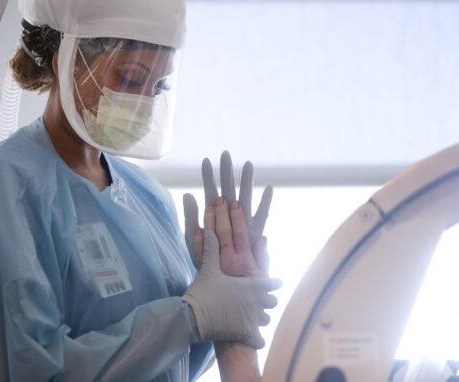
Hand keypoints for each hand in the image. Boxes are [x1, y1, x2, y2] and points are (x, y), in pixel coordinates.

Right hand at [182, 230, 280, 348]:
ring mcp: (253, 319)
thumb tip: (208, 230)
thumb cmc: (202, 291)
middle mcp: (257, 301)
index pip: (272, 283)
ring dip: (261, 318)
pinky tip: (251, 337)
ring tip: (253, 319)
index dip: (275, 283)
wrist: (193, 317)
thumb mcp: (208, 269)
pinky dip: (256, 339)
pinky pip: (260, 339)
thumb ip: (211, 249)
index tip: (277, 283)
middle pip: (272, 302)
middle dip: (267, 301)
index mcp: (251, 284)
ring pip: (267, 320)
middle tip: (260, 302)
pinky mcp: (247, 335)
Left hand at [184, 151, 272, 275]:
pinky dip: (265, 203)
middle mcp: (229, 218)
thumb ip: (191, 219)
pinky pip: (261, 217)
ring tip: (248, 164)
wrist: (222, 285)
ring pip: (244, 199)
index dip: (208, 177)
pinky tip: (269, 188)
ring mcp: (243, 225)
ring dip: (246, 182)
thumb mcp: (193, 241)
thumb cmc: (206, 263)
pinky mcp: (254, 235)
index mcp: (213, 218)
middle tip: (226, 153)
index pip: (210, 193)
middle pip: (228, 190)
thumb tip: (189, 195)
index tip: (206, 160)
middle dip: (227, 172)